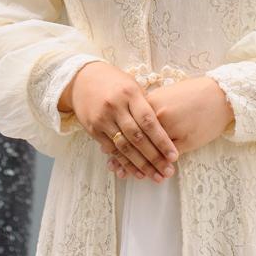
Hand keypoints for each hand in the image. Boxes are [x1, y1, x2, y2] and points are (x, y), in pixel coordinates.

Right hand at [59, 61, 179, 182]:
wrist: (81, 79)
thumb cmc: (114, 81)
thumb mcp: (132, 85)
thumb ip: (146, 104)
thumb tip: (164, 125)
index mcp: (130, 94)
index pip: (148, 121)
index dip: (162, 140)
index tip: (174, 155)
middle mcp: (116, 107)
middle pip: (137, 138)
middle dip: (154, 157)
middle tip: (168, 172)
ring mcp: (103, 119)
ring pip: (124, 147)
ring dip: (141, 165)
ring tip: (155, 176)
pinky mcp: (93, 130)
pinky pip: (111, 150)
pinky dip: (124, 163)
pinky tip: (136, 172)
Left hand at [106, 76, 233, 178]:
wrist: (221, 95)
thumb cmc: (194, 94)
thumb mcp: (168, 96)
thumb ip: (151, 108)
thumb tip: (134, 121)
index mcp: (152, 102)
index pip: (128, 124)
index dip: (116, 139)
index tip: (107, 150)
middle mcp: (157, 116)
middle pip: (134, 140)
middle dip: (123, 156)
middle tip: (114, 168)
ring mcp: (170, 130)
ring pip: (148, 152)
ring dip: (138, 165)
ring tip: (126, 175)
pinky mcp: (184, 141)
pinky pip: (166, 157)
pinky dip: (157, 166)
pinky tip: (151, 173)